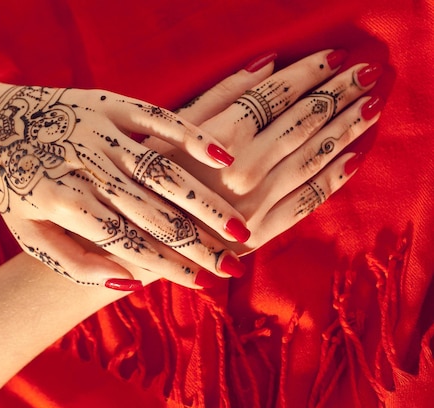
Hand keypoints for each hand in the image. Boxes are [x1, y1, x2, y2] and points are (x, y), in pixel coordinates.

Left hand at [0, 86, 251, 289]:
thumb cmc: (14, 186)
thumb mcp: (28, 234)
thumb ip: (76, 263)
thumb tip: (131, 282)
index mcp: (58, 200)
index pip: (124, 239)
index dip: (166, 264)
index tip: (203, 283)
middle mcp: (81, 164)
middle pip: (150, 211)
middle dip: (196, 243)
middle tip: (235, 268)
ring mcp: (97, 129)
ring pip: (162, 170)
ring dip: (204, 202)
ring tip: (239, 229)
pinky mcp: (108, 103)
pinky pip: (157, 118)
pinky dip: (191, 135)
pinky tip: (225, 157)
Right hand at [146, 49, 382, 259]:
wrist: (143, 244)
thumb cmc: (150, 180)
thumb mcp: (170, 130)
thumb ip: (219, 96)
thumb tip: (266, 65)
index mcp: (218, 139)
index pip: (275, 96)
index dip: (308, 73)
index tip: (334, 55)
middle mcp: (243, 168)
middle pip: (302, 122)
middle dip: (339, 93)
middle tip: (366, 73)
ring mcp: (257, 202)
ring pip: (314, 156)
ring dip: (347, 128)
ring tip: (371, 105)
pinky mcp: (263, 231)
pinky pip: (308, 200)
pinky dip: (334, 177)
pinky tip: (354, 156)